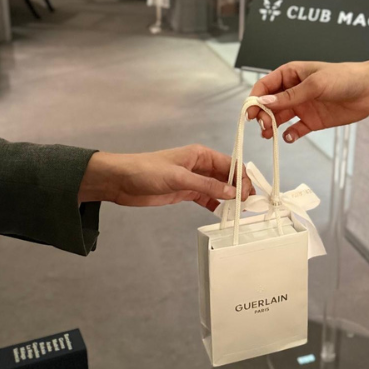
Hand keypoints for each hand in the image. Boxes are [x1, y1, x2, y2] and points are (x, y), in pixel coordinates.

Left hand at [78, 145, 252, 211]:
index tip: (248, 194)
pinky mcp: (184, 192)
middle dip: (238, 189)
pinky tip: (222, 213)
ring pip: (218, 188)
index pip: (230, 165)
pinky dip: (215, 205)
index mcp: (200, 154)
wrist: (120, 180)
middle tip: (247, 205)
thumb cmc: (146, 170)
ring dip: (228, 198)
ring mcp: (192, 179)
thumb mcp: (179, 178)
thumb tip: (232, 193)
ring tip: (238, 212)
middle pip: (227, 177)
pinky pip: (206, 198)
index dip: (242, 178)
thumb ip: (206, 186)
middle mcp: (199, 165)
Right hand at [247, 54, 368, 142]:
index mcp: (291, 74)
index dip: (255, 98)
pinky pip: (296, 129)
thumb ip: (290, 96)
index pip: (265, 85)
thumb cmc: (345, 78)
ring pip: (280, 117)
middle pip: (269, 103)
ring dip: (272, 126)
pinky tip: (289, 137)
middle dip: (262, 114)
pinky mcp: (313, 120)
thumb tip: (264, 102)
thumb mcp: (315, 84)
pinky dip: (290, 134)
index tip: (250, 111)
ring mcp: (303, 106)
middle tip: (262, 125)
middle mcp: (294, 90)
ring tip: (268, 134)